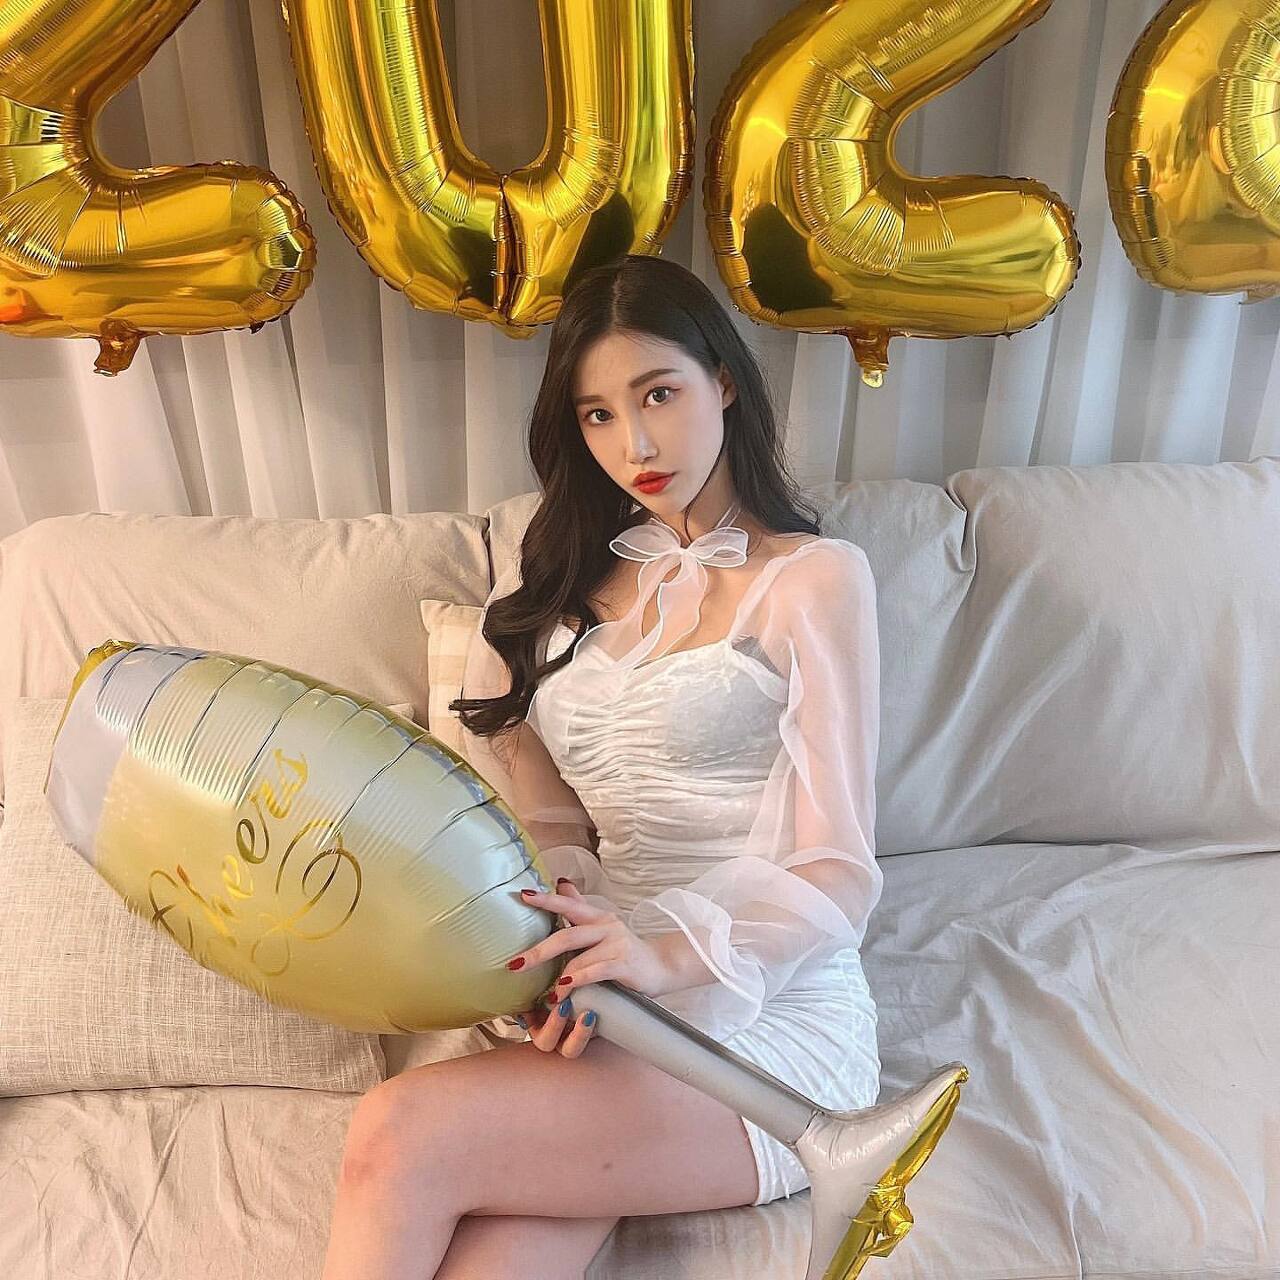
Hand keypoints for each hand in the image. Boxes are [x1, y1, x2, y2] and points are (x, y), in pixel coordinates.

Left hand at [507, 878, 672, 1056]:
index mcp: (598, 916)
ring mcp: (616, 944)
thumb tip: (561, 882)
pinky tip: (564, 990)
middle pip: (568, 934)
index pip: (569, 904)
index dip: (546, 899)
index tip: (522, 895)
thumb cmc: (625, 949)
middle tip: (514, 964)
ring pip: (579, 957)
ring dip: (558, 977)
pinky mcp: (624, 964)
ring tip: (544, 993)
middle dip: (539, 951)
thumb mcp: (602, 926)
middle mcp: (606, 926)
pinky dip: (577, 981)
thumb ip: (581, 906)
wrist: (661, 966)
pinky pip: (595, 971)